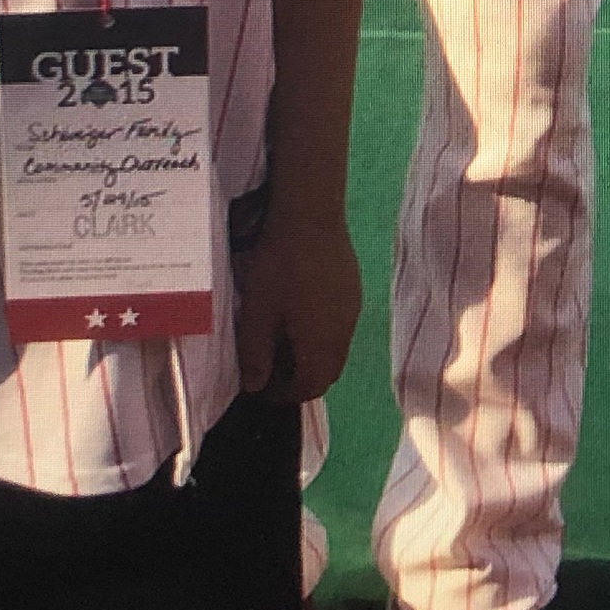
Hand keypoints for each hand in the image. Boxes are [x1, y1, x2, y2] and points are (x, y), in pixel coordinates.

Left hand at [235, 213, 360, 399]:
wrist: (310, 215)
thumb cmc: (280, 266)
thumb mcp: (258, 313)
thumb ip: (256, 355)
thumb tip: (255, 387)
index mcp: (322, 344)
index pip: (310, 387)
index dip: (285, 394)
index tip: (261, 387)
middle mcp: (345, 332)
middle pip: (328, 372)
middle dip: (301, 378)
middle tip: (271, 368)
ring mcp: (353, 309)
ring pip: (337, 349)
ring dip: (313, 356)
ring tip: (284, 340)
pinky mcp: (354, 289)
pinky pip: (341, 326)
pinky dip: (322, 334)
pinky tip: (302, 313)